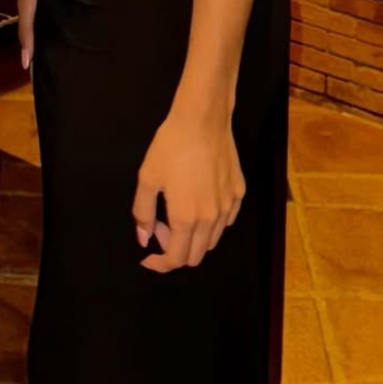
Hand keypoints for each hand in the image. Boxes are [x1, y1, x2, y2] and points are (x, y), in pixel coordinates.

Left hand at [133, 102, 244, 273]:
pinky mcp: (239, 193)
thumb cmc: (171, 147)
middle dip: (175, 250)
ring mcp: (228, 207)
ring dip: (193, 239)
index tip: (149, 256)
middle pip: (196, 256)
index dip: (160, 263)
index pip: (176, 259)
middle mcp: (210, 219)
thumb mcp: (147, 178)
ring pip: (212, 241)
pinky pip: (226, 221)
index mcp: (185, 219)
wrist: (203, 120)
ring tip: (179, 214)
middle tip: (161, 227)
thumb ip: (143, 213)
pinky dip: (211, 224)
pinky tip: (199, 203)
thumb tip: (144, 239)